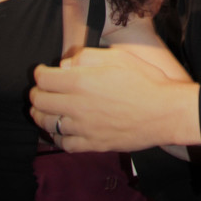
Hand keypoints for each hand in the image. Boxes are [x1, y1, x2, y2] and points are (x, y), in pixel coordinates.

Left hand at [30, 47, 200, 152]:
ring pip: (48, 124)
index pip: (44, 79)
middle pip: (40, 101)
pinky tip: (59, 131)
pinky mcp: (92, 144)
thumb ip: (87, 56)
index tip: (42, 71)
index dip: (40, 73)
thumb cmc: (145, 81)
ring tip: (41, 111)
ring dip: (40, 115)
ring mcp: (83, 128)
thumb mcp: (119, 57)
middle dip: (36, 93)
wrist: (164, 112)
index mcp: (81, 82)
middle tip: (39, 91)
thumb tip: (65, 65)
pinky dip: (56, 137)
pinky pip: (63, 144)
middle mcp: (77, 106)